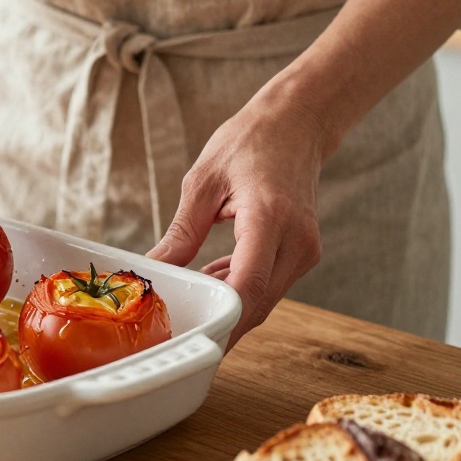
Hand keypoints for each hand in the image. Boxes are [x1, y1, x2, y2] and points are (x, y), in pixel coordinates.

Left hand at [147, 92, 330, 348]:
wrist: (297, 124)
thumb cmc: (249, 143)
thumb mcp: (203, 182)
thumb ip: (182, 232)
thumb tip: (155, 269)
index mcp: (269, 217)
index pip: (248, 285)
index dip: (221, 319)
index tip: (190, 337)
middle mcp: (296, 240)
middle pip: (256, 303)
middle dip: (218, 324)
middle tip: (175, 335)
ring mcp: (305, 250)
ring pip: (263, 300)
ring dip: (226, 306)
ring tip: (187, 302)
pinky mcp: (302, 252)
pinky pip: (268, 285)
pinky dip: (238, 289)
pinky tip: (210, 278)